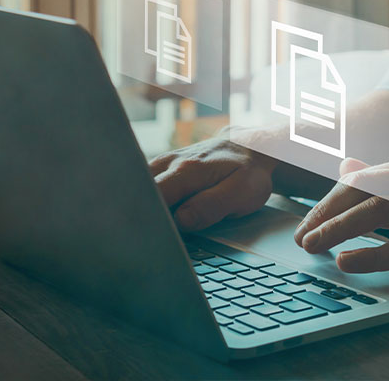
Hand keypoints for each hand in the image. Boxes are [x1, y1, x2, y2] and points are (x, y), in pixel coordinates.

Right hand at [150, 135, 277, 230]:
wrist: (250, 150)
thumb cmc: (247, 173)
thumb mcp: (241, 193)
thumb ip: (211, 206)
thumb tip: (181, 220)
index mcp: (187, 170)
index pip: (153, 197)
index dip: (150, 219)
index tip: (154, 235)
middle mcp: (170, 163)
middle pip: (139, 193)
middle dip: (142, 215)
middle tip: (153, 237)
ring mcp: (163, 164)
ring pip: (139, 189)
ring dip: (145, 208)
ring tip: (159, 225)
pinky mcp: (162, 169)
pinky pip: (145, 187)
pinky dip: (149, 201)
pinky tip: (161, 213)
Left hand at [294, 155, 388, 285]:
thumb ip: (386, 180)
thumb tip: (346, 166)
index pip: (358, 180)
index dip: (327, 202)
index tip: (307, 223)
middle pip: (359, 192)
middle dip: (324, 214)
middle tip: (302, 237)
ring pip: (373, 213)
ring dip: (336, 230)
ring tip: (312, 247)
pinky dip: (369, 255)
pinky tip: (347, 262)